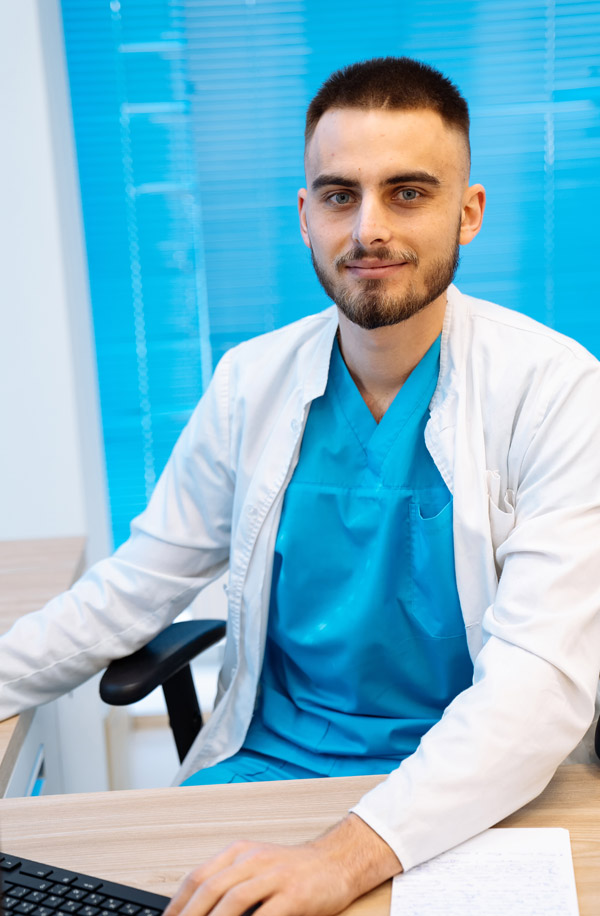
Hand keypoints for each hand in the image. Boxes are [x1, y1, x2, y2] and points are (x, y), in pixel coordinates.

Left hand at [164, 813, 401, 915]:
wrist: (337, 861)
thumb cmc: (295, 869)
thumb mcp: (258, 866)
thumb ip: (231, 882)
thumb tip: (199, 910)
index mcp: (240, 851)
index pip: (198, 877)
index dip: (178, 904)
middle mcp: (254, 858)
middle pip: (210, 888)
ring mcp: (274, 875)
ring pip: (233, 900)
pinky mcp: (294, 894)